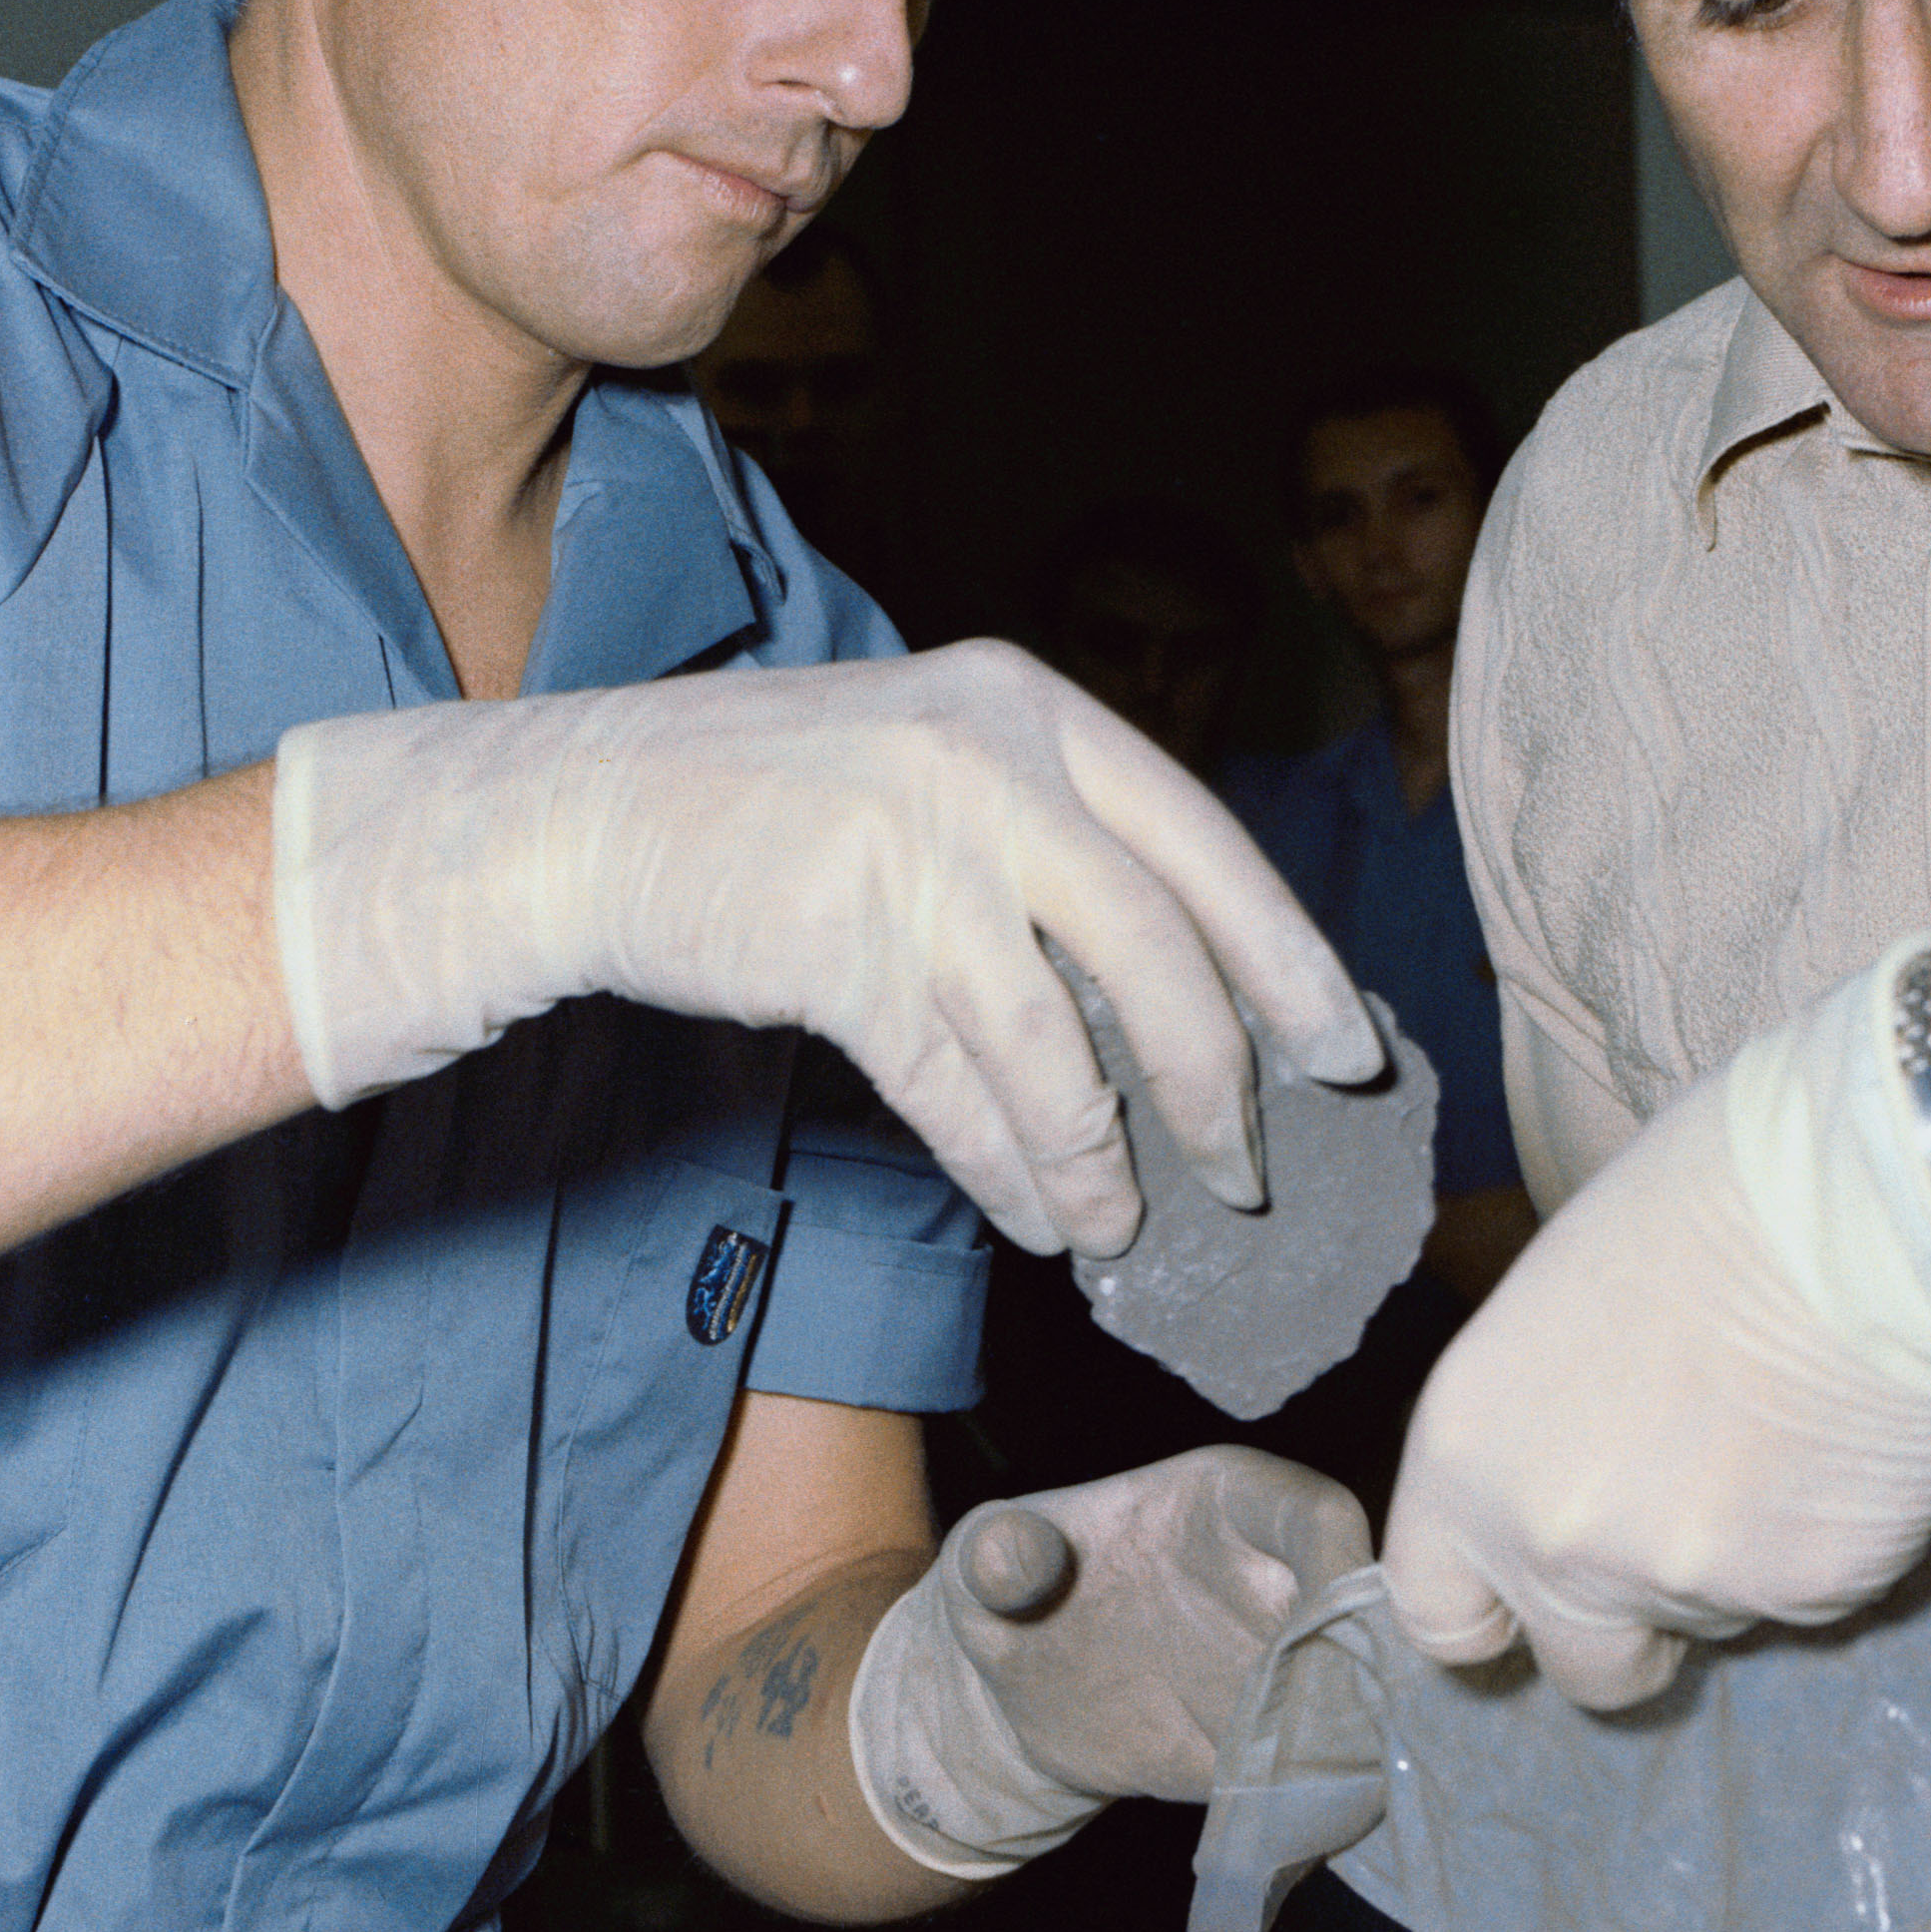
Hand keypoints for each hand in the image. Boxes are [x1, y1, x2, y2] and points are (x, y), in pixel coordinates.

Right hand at [270, 643, 1380, 1253]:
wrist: (585, 812)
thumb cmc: (775, 806)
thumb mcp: (932, 767)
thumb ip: (1056, 851)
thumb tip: (1190, 1001)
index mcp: (1031, 705)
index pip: (1204, 844)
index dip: (1288, 958)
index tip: (1344, 1050)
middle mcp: (986, 760)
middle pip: (1159, 948)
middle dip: (1218, 1082)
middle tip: (1249, 1172)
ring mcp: (912, 847)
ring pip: (1062, 1039)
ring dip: (1103, 1155)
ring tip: (1122, 1226)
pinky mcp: (840, 940)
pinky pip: (959, 1087)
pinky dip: (1008, 1166)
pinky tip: (1034, 1214)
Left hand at [846, 1445, 1371, 1876]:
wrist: (1018, 1682)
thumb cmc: (1007, 1584)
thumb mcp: (983, 1561)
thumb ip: (998, 1554)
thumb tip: (1008, 1558)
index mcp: (1228, 1506)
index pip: (1316, 1516)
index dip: (1340, 1559)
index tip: (1333, 1611)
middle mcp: (1283, 1579)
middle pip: (1370, 1618)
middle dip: (1361, 1676)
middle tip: (1317, 1732)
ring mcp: (1293, 1664)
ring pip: (1364, 1706)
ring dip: (1348, 1753)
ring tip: (1293, 1793)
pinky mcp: (1281, 1742)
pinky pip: (1322, 1777)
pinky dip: (1313, 1811)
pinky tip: (1280, 1838)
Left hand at [1380, 943, 1930, 1708]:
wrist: (1867, 1200)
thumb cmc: (1708, 1197)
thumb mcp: (1557, 1302)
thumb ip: (1542, 1426)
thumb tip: (1577, 1467)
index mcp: (1468, 1458)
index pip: (1439, 1614)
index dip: (1494, 1613)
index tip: (1536, 1597)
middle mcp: (1554, 1540)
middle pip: (1586, 1667)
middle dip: (1636, 1630)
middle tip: (1694, 1531)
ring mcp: (1683, 1579)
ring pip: (1711, 1625)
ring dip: (1740, 1565)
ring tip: (1786, 1438)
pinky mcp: (1807, 1591)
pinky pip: (1813, 1601)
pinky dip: (1830, 1546)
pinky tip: (1847, 1444)